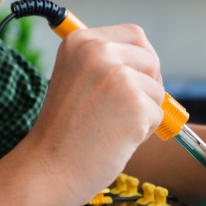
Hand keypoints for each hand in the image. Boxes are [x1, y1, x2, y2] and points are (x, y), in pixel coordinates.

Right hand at [20, 25, 162, 205]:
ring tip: (110, 127)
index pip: (135, 36)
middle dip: (146, 86)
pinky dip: (144, 132)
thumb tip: (150, 64)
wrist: (46, 170)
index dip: (140, 61)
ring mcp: (118, 76)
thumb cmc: (63, 132)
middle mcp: (98, 51)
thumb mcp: (75, 79)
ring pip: (157, 90)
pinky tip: (115, 139)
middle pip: (151, 60)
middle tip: (120, 111)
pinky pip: (159, 115)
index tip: (130, 82)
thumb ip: (106, 64)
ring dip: (143, 113)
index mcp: (81, 41)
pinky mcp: (134, 104)